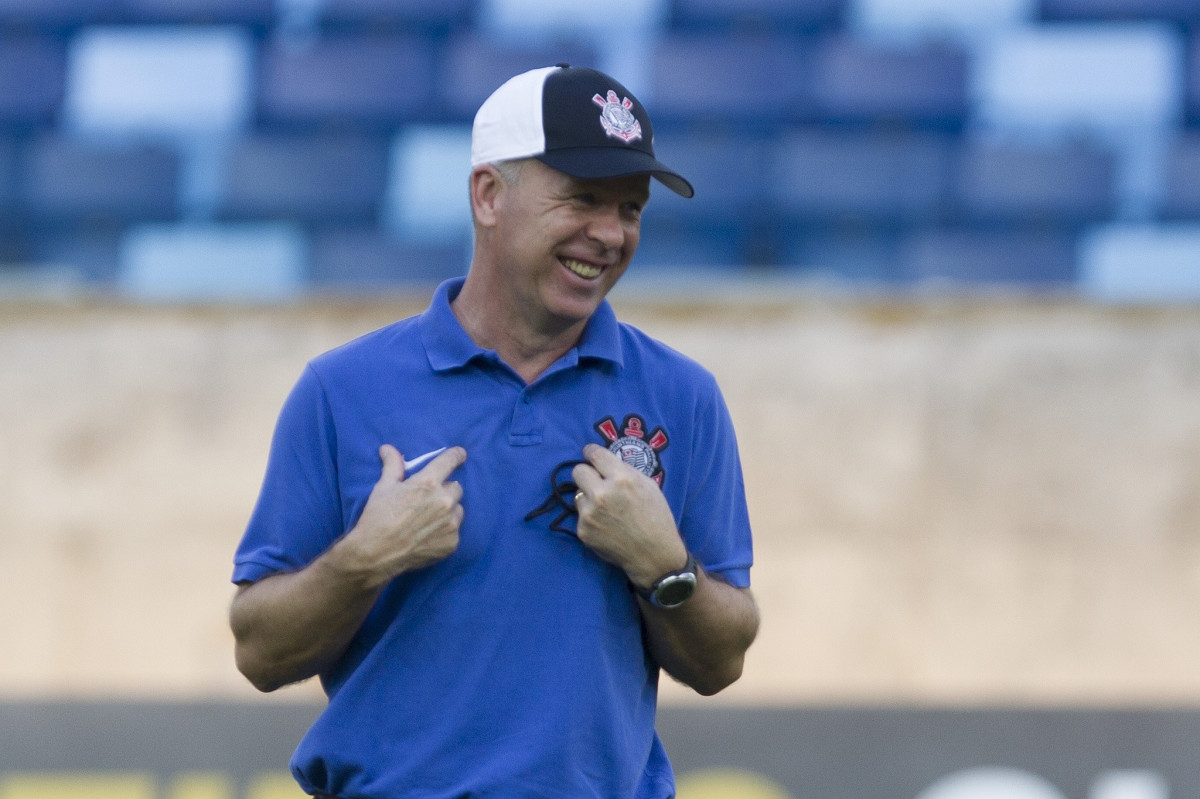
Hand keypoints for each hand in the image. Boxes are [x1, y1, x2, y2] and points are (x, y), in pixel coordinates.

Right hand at [341, 444, 466, 584]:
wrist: (376, 553)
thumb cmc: (378, 517)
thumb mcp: (384, 487)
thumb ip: (393, 466)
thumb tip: (388, 448)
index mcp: (429, 482)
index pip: (450, 461)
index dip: (456, 455)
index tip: (460, 454)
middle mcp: (444, 500)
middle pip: (456, 487)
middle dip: (445, 490)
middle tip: (428, 500)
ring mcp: (450, 523)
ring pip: (458, 510)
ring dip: (448, 511)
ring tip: (428, 520)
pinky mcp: (452, 542)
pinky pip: (455, 531)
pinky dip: (445, 531)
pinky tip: (429, 535)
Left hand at [572, 444, 686, 589]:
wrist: (654, 555)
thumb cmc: (656, 518)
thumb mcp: (649, 485)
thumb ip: (625, 471)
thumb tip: (605, 462)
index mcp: (621, 478)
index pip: (594, 454)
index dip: (591, 452)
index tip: (589, 454)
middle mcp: (602, 493)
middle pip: (578, 471)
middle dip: (587, 473)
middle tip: (596, 481)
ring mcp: (589, 513)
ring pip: (578, 494)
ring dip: (588, 497)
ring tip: (606, 509)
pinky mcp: (583, 530)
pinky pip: (580, 515)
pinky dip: (590, 517)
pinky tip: (606, 525)